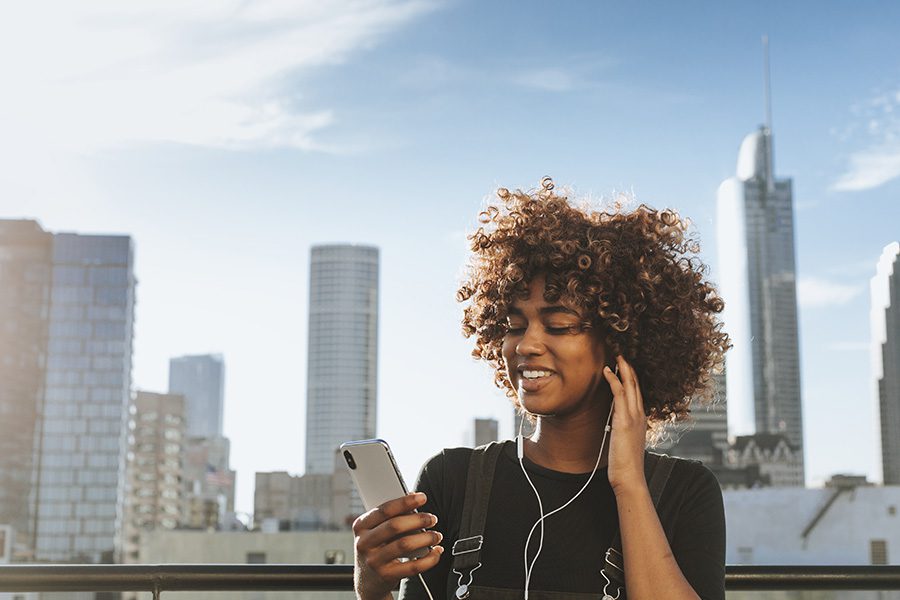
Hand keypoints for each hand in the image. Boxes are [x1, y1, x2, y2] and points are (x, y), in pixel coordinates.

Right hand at [352, 492, 443, 599]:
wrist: (367, 582)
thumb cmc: (376, 548)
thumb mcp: (375, 531)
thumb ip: (390, 517)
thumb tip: (413, 498)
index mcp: (361, 526)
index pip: (384, 510)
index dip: (404, 502)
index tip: (421, 497)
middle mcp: (364, 543)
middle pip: (394, 526)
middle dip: (418, 520)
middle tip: (432, 518)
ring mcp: (374, 561)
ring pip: (404, 545)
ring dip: (426, 538)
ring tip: (436, 535)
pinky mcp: (386, 576)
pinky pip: (413, 566)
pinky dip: (429, 558)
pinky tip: (436, 552)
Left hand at [602, 355, 647, 494]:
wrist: (629, 477)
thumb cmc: (626, 464)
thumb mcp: (625, 442)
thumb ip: (622, 430)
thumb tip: (614, 423)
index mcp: (640, 420)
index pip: (638, 393)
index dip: (633, 378)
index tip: (626, 366)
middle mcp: (640, 415)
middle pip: (637, 385)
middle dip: (630, 369)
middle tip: (623, 354)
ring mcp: (634, 417)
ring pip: (631, 386)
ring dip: (624, 369)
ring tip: (617, 356)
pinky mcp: (624, 420)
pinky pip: (619, 394)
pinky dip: (614, 380)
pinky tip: (607, 371)